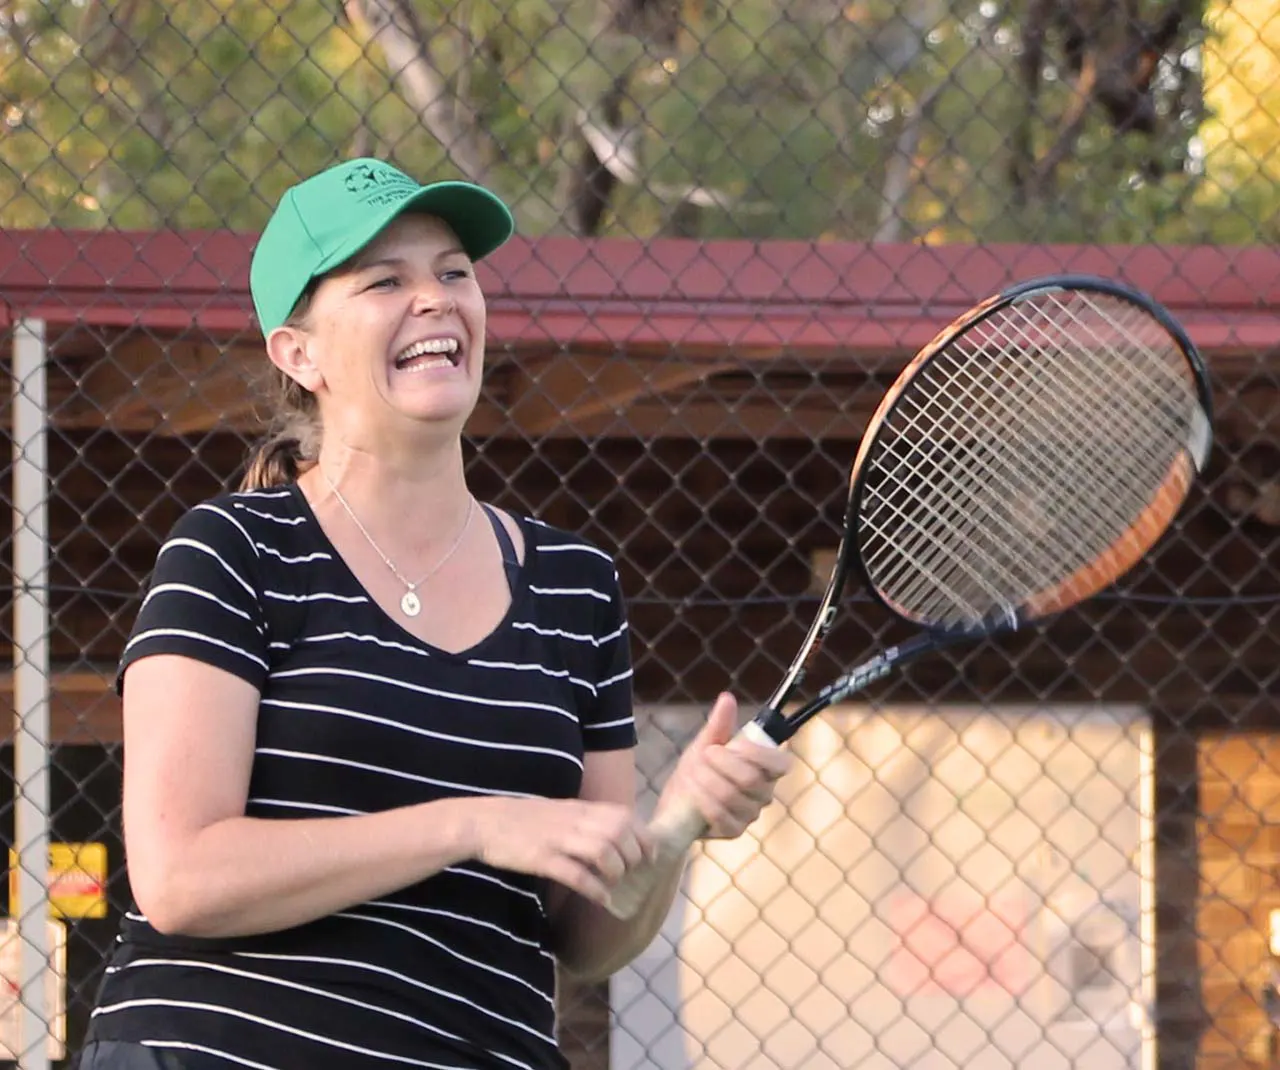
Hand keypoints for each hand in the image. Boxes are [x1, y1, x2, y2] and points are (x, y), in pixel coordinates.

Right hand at [468, 797, 654, 907]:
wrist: (483, 821)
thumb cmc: (523, 819)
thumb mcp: (560, 811)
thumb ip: (585, 820)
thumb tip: (614, 837)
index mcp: (579, 808)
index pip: (624, 816)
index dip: (643, 836)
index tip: (650, 855)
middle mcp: (573, 820)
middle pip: (619, 833)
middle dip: (633, 855)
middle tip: (633, 872)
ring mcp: (558, 839)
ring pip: (602, 851)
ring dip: (616, 871)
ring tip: (615, 883)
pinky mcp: (542, 859)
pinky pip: (577, 874)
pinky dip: (595, 888)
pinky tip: (601, 898)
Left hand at [657, 692, 792, 839]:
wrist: (677, 801)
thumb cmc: (699, 769)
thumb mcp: (706, 743)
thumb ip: (720, 724)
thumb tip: (727, 698)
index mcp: (766, 769)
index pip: (781, 763)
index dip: (759, 754)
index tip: (733, 744)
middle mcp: (764, 793)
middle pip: (751, 780)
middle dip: (722, 764)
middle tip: (703, 755)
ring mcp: (749, 814)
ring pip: (732, 797)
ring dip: (706, 781)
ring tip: (691, 772)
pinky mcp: (733, 831)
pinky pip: (722, 817)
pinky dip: (703, 801)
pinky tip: (692, 792)